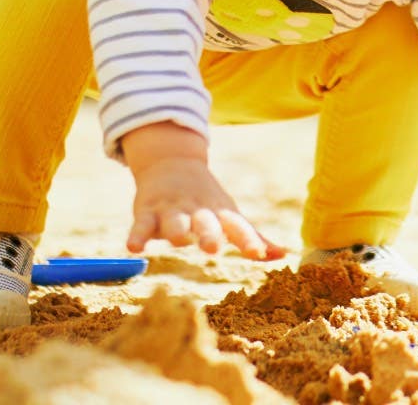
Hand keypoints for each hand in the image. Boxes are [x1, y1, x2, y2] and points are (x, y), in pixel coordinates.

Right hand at [122, 124, 285, 259]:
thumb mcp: (230, 215)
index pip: (238, 226)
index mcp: (221, 213)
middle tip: (212, 249)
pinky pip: (141, 225)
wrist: (171, 162)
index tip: (259, 254)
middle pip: (205, 223)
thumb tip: (282, 255)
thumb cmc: (207, 199)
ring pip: (173, 222)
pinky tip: (134, 248)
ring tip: (177, 240)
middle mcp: (198, 211)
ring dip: (175, 230)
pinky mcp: (147, 212)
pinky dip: (137, 235)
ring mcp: (172, 210)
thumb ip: (253, 237)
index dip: (249, 240)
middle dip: (208, 235)